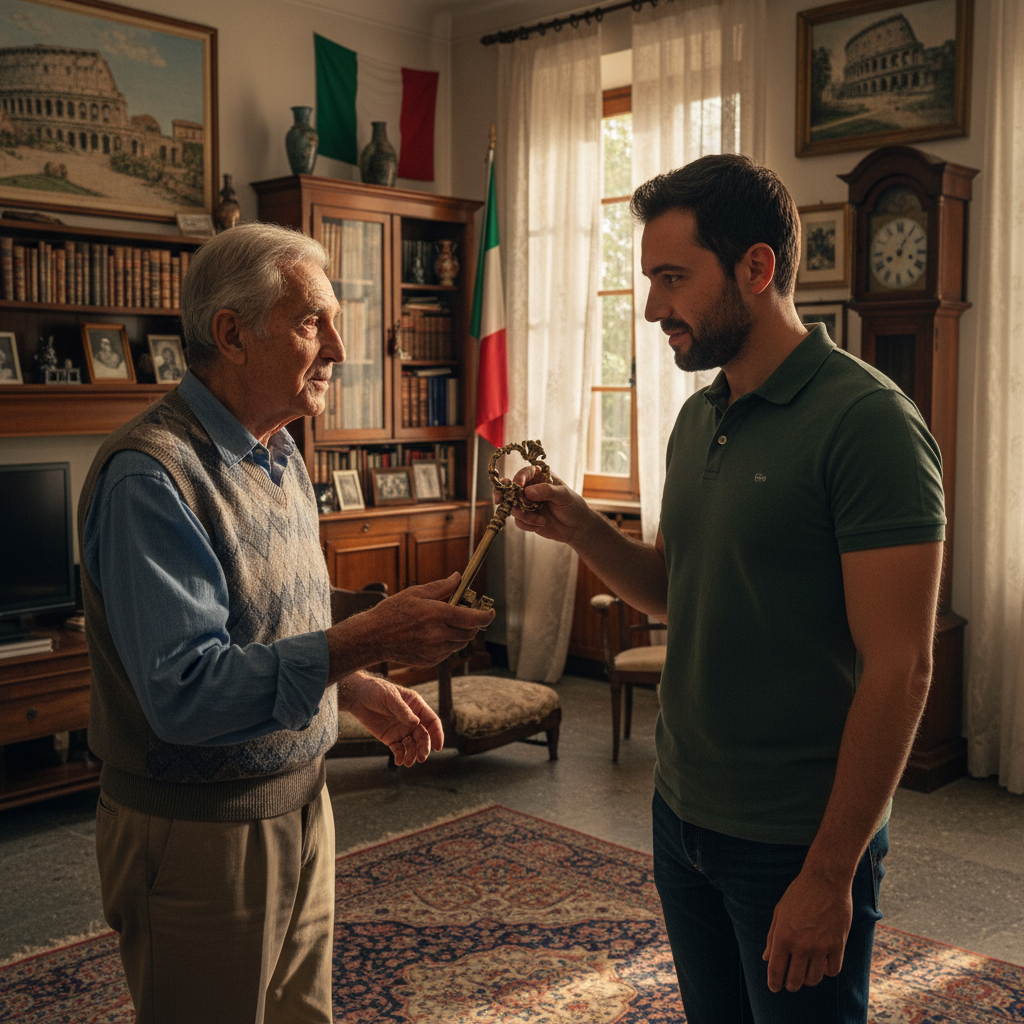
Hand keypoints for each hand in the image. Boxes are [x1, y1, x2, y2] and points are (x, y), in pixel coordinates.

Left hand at [339, 670, 443, 765]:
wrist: (358, 697)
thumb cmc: (377, 691)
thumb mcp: (391, 697)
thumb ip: (403, 710)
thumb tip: (416, 723)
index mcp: (417, 707)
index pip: (432, 721)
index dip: (437, 734)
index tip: (438, 747)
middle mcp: (412, 720)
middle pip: (423, 736)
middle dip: (424, 748)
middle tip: (421, 757)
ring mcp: (402, 730)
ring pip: (412, 745)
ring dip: (412, 754)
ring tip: (408, 762)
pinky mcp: (391, 738)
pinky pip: (399, 750)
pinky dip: (401, 756)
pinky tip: (399, 761)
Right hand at [359, 574, 493, 666]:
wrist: (373, 638)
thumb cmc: (392, 612)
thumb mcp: (415, 593)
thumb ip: (441, 586)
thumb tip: (458, 577)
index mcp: (436, 614)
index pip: (472, 618)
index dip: (486, 616)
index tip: (491, 612)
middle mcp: (437, 634)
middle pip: (470, 632)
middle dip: (473, 623)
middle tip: (466, 613)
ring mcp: (434, 650)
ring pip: (460, 643)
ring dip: (460, 633)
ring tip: (445, 622)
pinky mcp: (430, 661)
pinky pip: (448, 652)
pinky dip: (448, 642)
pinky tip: (434, 634)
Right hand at [492, 466, 592, 547]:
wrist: (576, 528)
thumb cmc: (573, 506)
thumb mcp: (563, 495)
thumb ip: (546, 491)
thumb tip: (527, 492)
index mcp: (540, 478)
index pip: (525, 473)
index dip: (519, 477)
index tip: (518, 485)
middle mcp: (531, 489)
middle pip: (509, 487)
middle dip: (502, 493)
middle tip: (499, 499)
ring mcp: (527, 504)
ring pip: (512, 506)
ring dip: (522, 514)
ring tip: (539, 519)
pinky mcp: (526, 518)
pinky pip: (518, 521)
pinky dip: (527, 523)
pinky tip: (541, 523)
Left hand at [762, 868, 852, 992]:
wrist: (825, 880)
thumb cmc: (799, 894)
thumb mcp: (779, 912)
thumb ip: (772, 936)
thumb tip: (766, 958)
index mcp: (783, 936)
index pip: (775, 970)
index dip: (773, 983)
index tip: (774, 988)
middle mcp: (801, 945)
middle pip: (795, 980)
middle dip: (790, 984)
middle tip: (790, 983)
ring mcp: (820, 947)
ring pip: (814, 979)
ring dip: (808, 979)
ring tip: (806, 972)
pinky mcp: (838, 945)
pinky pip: (833, 970)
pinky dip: (827, 971)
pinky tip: (823, 964)